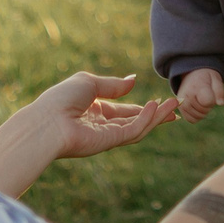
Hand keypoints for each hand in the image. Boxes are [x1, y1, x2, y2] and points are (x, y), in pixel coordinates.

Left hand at [31, 72, 179, 159]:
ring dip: (157, 116)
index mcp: (94, 110)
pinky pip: (133, 131)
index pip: (123, 110)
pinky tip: (156, 106)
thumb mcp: (89, 83)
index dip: (142, 107)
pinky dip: (145, 119)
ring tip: (174, 104)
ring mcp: (106, 135)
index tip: (161, 102)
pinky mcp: (109, 142)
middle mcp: (101, 124)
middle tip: (176, 109)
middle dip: (156, 115)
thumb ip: (114, 85)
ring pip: (138, 127)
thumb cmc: (60, 99)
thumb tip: (134, 80)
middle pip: (135, 120)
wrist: (46, 121)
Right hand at [175, 69, 223, 122]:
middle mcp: (186, 96)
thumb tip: (221, 103)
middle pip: (204, 111)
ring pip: (198, 117)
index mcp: (196, 87)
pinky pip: (192, 120)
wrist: (191, 75)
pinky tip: (197, 107)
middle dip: (208, 105)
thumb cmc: (206, 78)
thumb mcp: (216, 79)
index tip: (210, 92)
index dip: (212, 100)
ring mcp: (181, 103)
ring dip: (203, 111)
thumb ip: (220, 91)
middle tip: (205, 94)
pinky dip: (197, 116)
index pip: (208, 102)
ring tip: (201, 100)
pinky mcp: (180, 109)